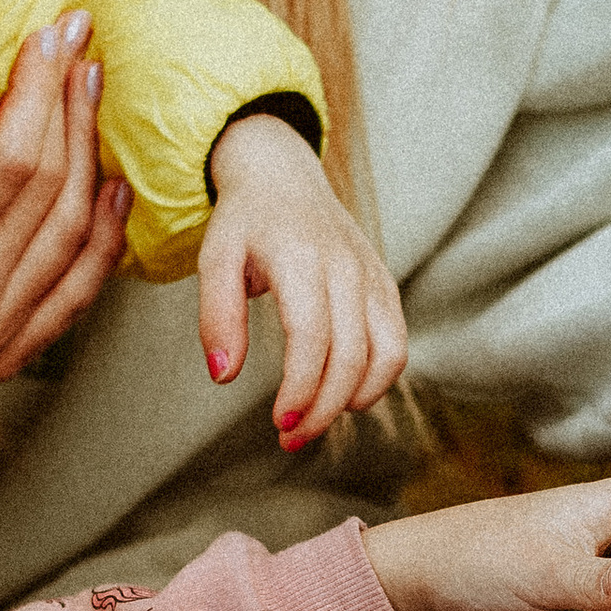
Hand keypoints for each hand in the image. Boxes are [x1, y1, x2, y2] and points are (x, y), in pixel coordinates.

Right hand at [0, 15, 128, 383]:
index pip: (9, 161)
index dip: (38, 92)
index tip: (50, 38)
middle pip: (50, 191)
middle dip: (69, 109)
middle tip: (80, 52)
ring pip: (73, 234)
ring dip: (91, 158)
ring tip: (92, 97)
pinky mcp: (14, 356)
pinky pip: (80, 289)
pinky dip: (106, 234)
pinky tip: (114, 186)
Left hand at [201, 113, 407, 446]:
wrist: (283, 173)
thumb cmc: (245, 221)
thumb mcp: (214, 259)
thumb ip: (217, 316)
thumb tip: (223, 375)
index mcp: (301, 257)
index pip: (313, 338)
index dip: (301, 389)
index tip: (280, 423)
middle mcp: (345, 266)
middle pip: (351, 356)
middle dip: (322, 409)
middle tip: (290, 437)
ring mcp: (371, 275)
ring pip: (385, 354)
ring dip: (356, 399)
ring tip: (318, 419)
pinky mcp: (384, 284)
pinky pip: (396, 343)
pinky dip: (378, 379)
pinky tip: (345, 396)